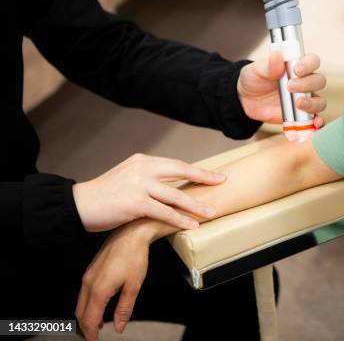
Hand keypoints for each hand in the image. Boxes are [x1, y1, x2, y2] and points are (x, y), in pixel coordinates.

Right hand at [73, 154, 221, 232]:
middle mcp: (143, 168)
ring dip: (195, 205)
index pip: (176, 164)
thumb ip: (148, 178)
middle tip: (222, 182)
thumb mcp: (128, 178)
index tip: (214, 174)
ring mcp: (139, 185)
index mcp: (143, 161)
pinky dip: (179, 219)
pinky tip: (191, 225)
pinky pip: (164, 212)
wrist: (78, 205)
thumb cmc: (105, 195)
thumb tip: (171, 187)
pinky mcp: (135, 203)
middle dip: (204, 178)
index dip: (197, 170)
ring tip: (211, 212)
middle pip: (181, 171)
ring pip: (175, 195)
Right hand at [75, 220, 154, 339]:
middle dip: (86, 327)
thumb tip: (119, 327)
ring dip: (86, 316)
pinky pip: (83, 292)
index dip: (91, 334)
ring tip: (98, 325)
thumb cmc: (135, 256)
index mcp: (99, 289)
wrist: (132, 233)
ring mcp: (88, 275)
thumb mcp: (134, 285)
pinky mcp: (90, 270)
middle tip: (94, 337)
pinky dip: (87, 304)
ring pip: (80, 303)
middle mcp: (88, 283)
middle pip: (80, 313)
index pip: (89, 319)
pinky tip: (99, 306)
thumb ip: (124, 308)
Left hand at [237, 51, 325, 126]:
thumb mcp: (256, 70)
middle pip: (319, 81)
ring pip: (320, 101)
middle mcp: (305, 82)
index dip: (309, 64)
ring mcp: (305, 99)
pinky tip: (314, 123)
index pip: (312, 61)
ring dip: (313, 104)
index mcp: (297, 66)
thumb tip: (277, 55)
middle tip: (290, 87)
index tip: (296, 70)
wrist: (246, 100)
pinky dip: (318, 122)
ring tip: (298, 104)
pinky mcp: (301, 115)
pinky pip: (315, 120)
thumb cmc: (254, 79)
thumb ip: (268, 65)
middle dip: (307, 84)